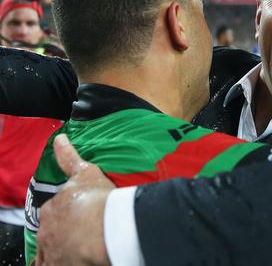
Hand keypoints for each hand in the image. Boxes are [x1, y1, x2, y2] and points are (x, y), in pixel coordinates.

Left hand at [36, 134, 114, 265]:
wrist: (104, 227)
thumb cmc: (97, 200)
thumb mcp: (85, 173)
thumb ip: (69, 157)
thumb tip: (59, 138)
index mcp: (52, 207)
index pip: (54, 212)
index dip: (67, 214)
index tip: (79, 216)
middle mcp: (46, 229)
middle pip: (52, 232)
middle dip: (64, 232)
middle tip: (83, 233)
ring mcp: (51, 249)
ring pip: (51, 251)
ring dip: (61, 249)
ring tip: (79, 248)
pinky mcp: (58, 264)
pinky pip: (51, 265)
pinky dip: (59, 262)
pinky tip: (73, 260)